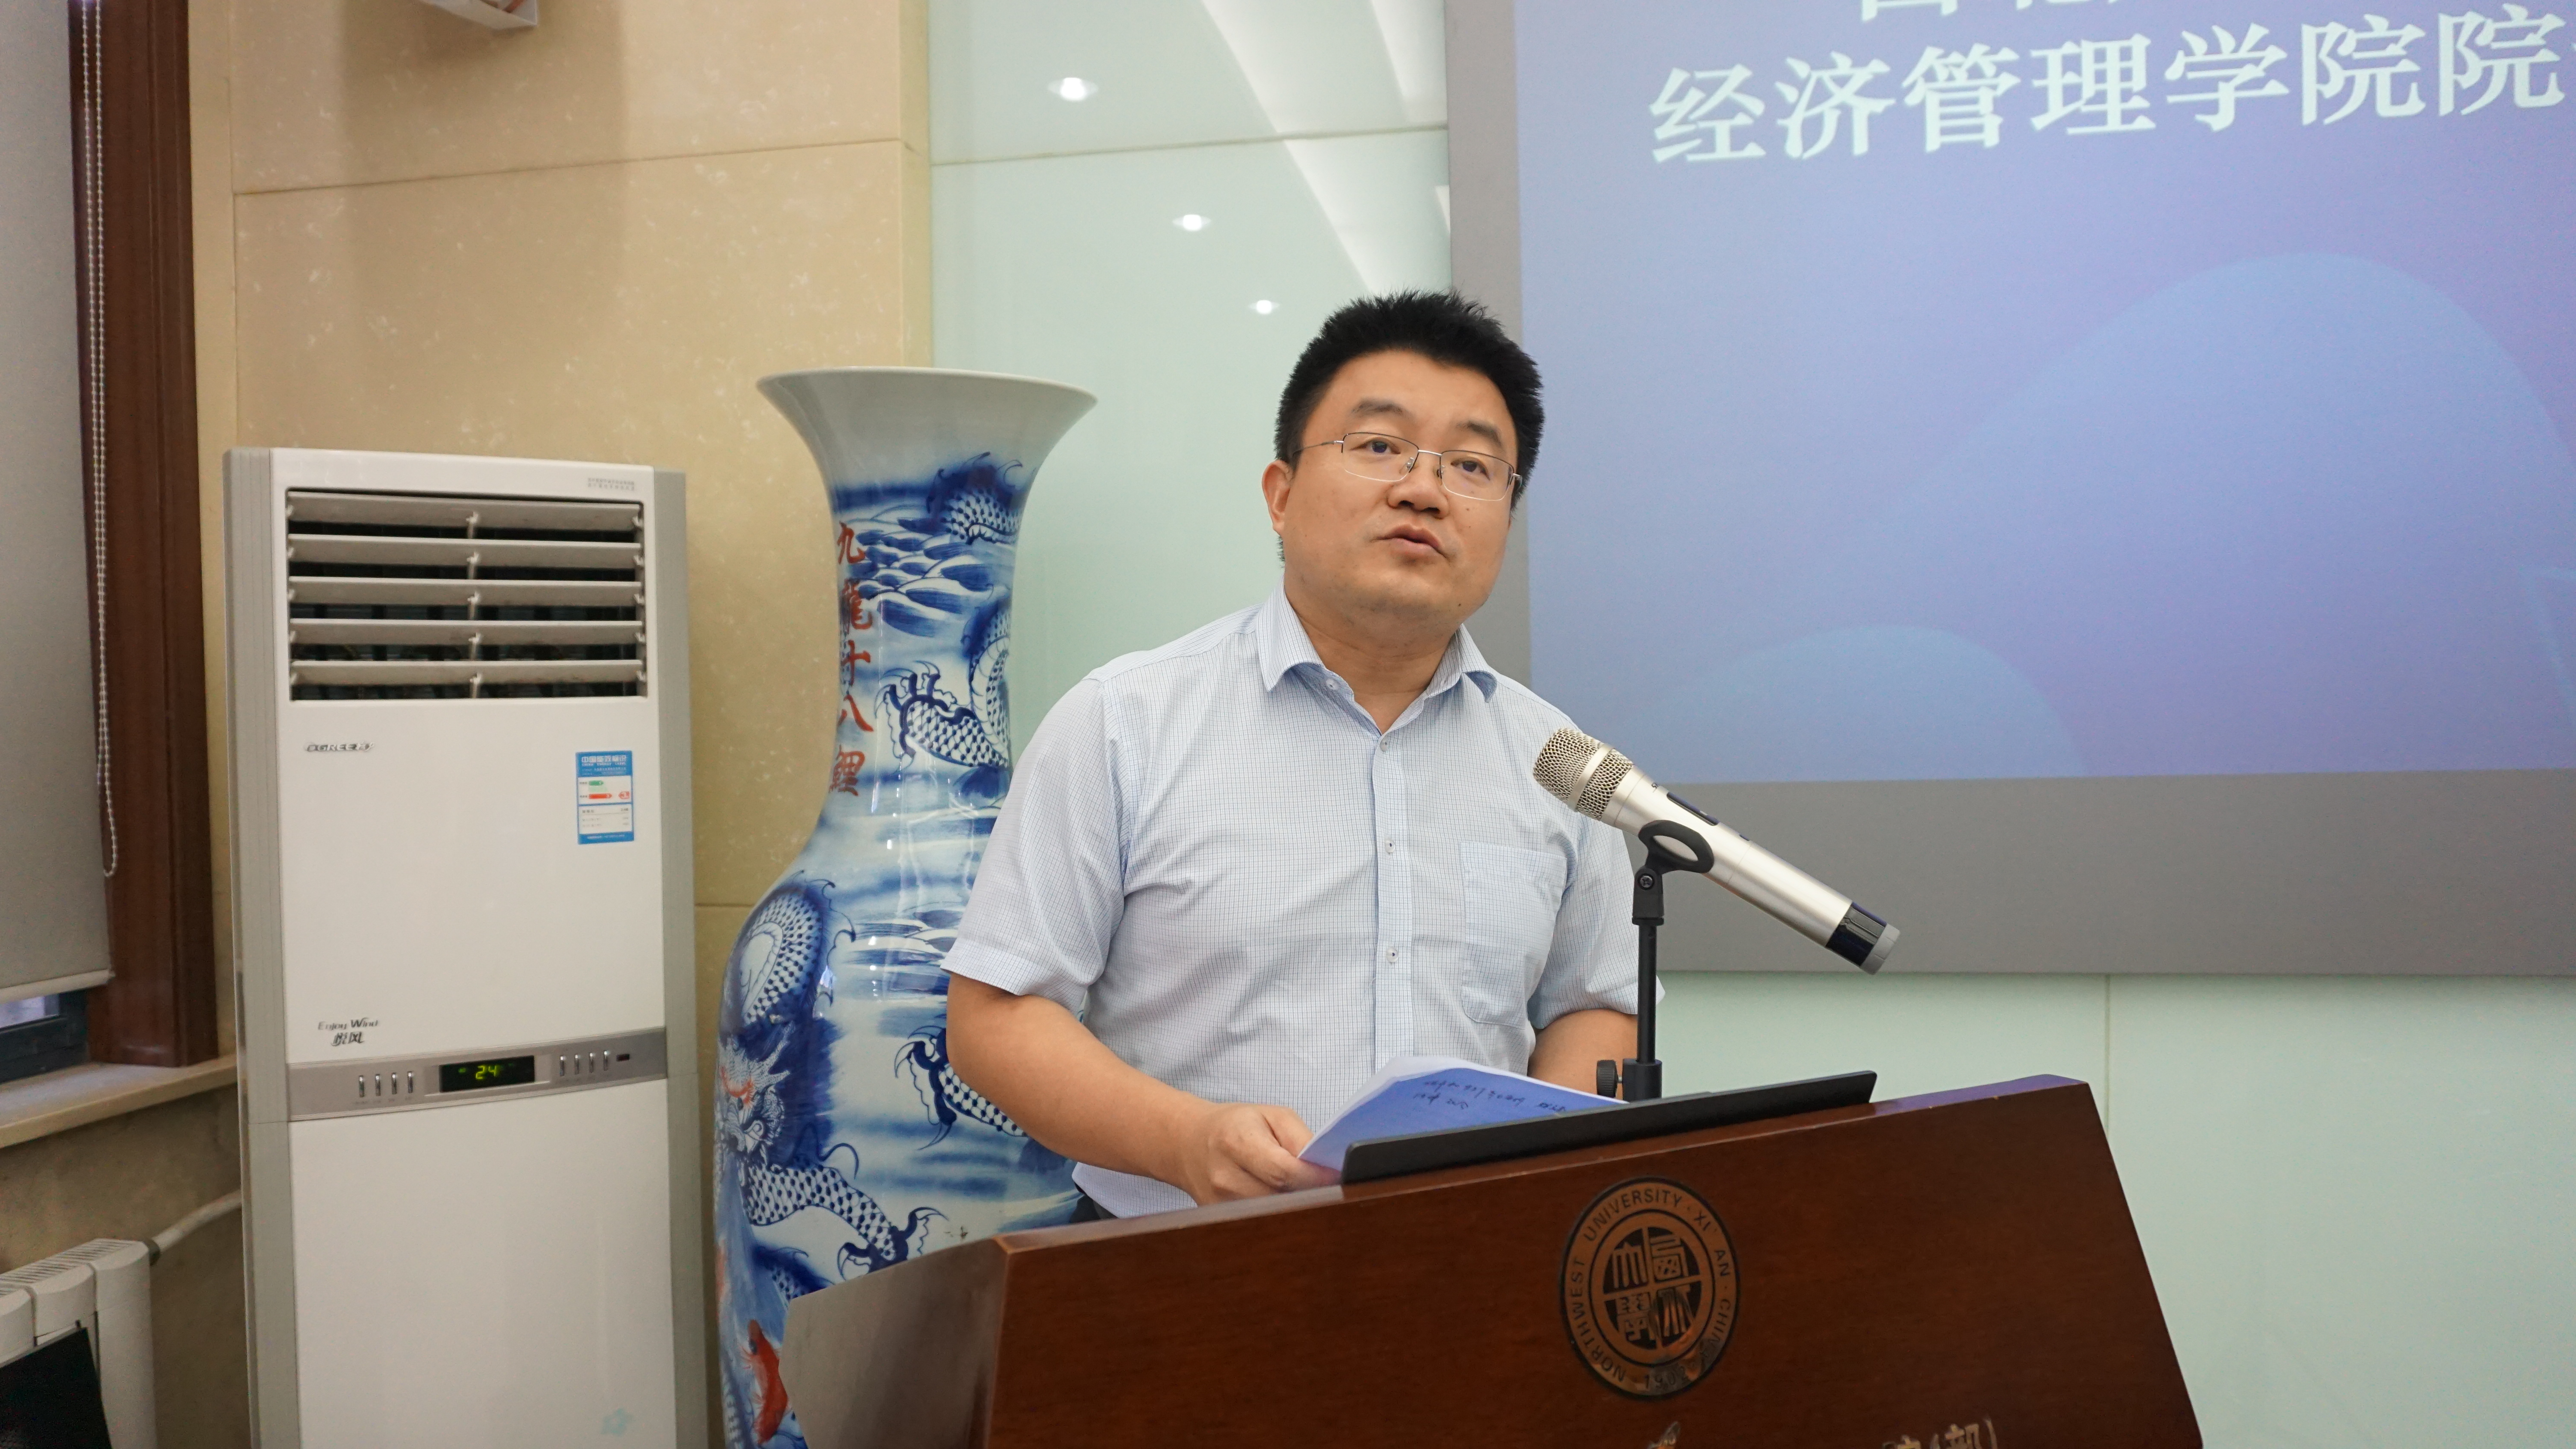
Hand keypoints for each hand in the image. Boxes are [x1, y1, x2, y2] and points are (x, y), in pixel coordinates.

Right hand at [1167, 1102, 1336, 1204]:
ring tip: (1304, 1192)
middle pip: (1281, 1199)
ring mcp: (1220, 1205)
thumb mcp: (1272, 1115)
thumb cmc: (1234, 1125)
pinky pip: (1261, 1224)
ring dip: (1296, 1206)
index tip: (1338, 1177)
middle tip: (1326, 1186)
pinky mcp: (1221, 1221)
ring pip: (1274, 1216)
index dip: (1316, 1178)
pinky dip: (1279, 1215)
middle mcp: (1225, 1178)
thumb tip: (1326, 1167)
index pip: (1284, 1172)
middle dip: (1309, 1194)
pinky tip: (1285, 1202)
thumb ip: (1300, 1139)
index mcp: (1237, 1142)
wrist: (1188, 1143)